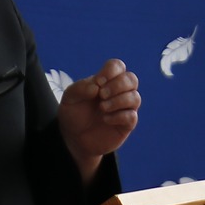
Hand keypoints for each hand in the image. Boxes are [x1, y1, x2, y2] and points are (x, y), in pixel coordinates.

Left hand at [58, 59, 140, 178]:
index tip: (98, 81)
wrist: (73, 138)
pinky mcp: (126, 125)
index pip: (117, 66)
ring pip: (135, 98)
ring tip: (102, 108)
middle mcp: (118, 92)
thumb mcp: (69, 98)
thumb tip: (97, 86)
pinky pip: (132, 116)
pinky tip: (105, 119)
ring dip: (119, 100)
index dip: (111, 71)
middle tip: (102, 94)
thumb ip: (80, 88)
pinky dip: (118, 116)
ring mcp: (124, 108)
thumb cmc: (73, 114)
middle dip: (118, 85)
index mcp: (105, 81)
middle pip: (132, 79)